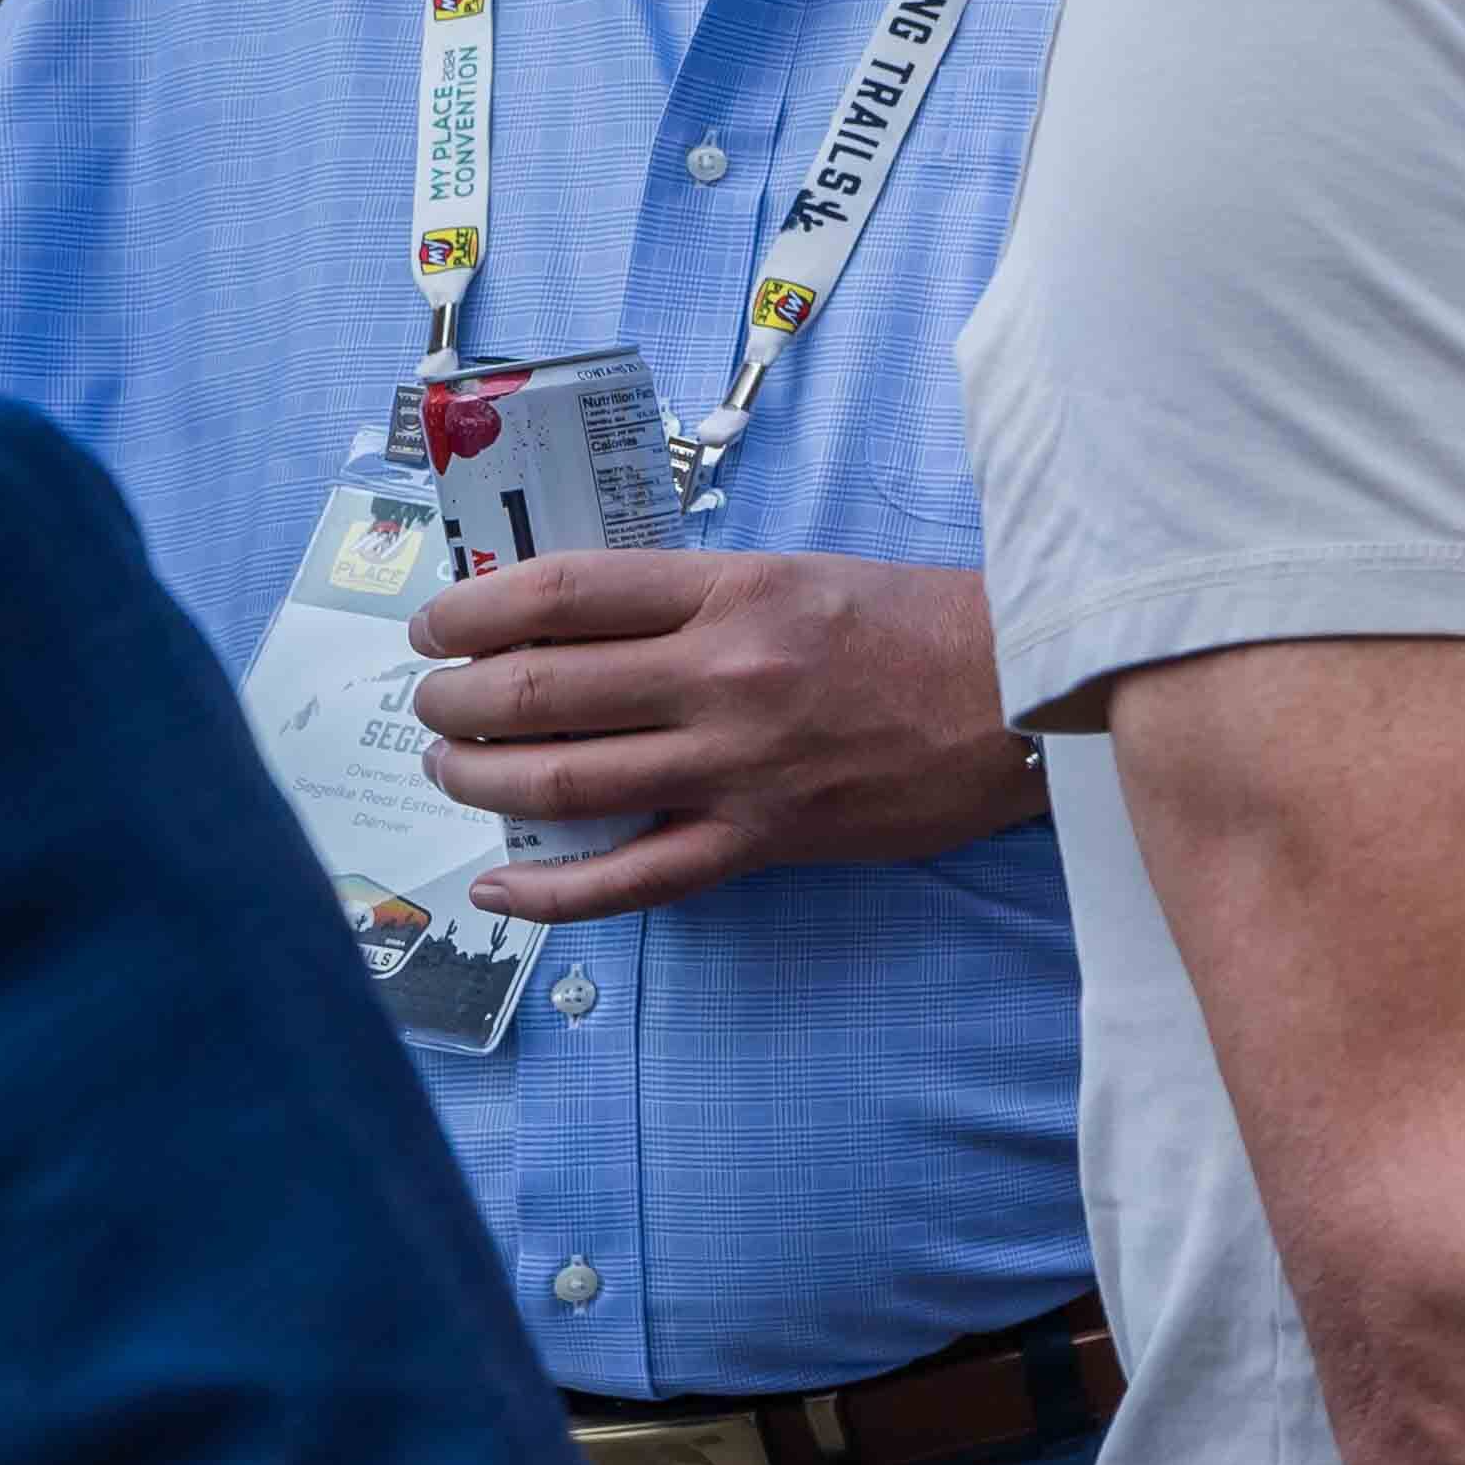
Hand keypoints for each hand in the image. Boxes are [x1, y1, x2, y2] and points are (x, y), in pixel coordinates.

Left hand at [418, 552, 1037, 918]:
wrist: (1029, 695)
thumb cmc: (919, 626)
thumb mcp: (798, 574)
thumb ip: (693, 599)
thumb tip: (574, 626)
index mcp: (733, 592)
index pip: (558, 595)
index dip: (469, 611)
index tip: (439, 624)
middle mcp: (725, 675)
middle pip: (536, 689)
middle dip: (452, 699)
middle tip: (435, 702)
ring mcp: (741, 765)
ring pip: (561, 781)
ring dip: (476, 777)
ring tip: (452, 767)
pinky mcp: (765, 839)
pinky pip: (633, 879)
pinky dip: (551, 890)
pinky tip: (501, 884)